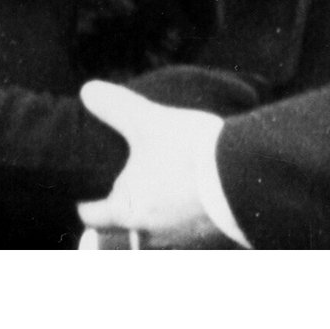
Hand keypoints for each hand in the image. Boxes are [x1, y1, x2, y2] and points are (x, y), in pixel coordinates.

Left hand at [78, 81, 232, 246]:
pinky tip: (191, 189)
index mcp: (127, 210)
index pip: (91, 216)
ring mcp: (180, 237)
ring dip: (154, 208)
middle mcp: (149, 231)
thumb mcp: (147, 121)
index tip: (83, 191)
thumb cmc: (188, 152)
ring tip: (160, 182)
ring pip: (155, 226)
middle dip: (122, 204)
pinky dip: (181, 210)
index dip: (85, 201)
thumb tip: (87, 91)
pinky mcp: (207, 235)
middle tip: (125, 180)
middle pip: (123, 223)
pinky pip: (184, 225)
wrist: (246, 175)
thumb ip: (115, 107)